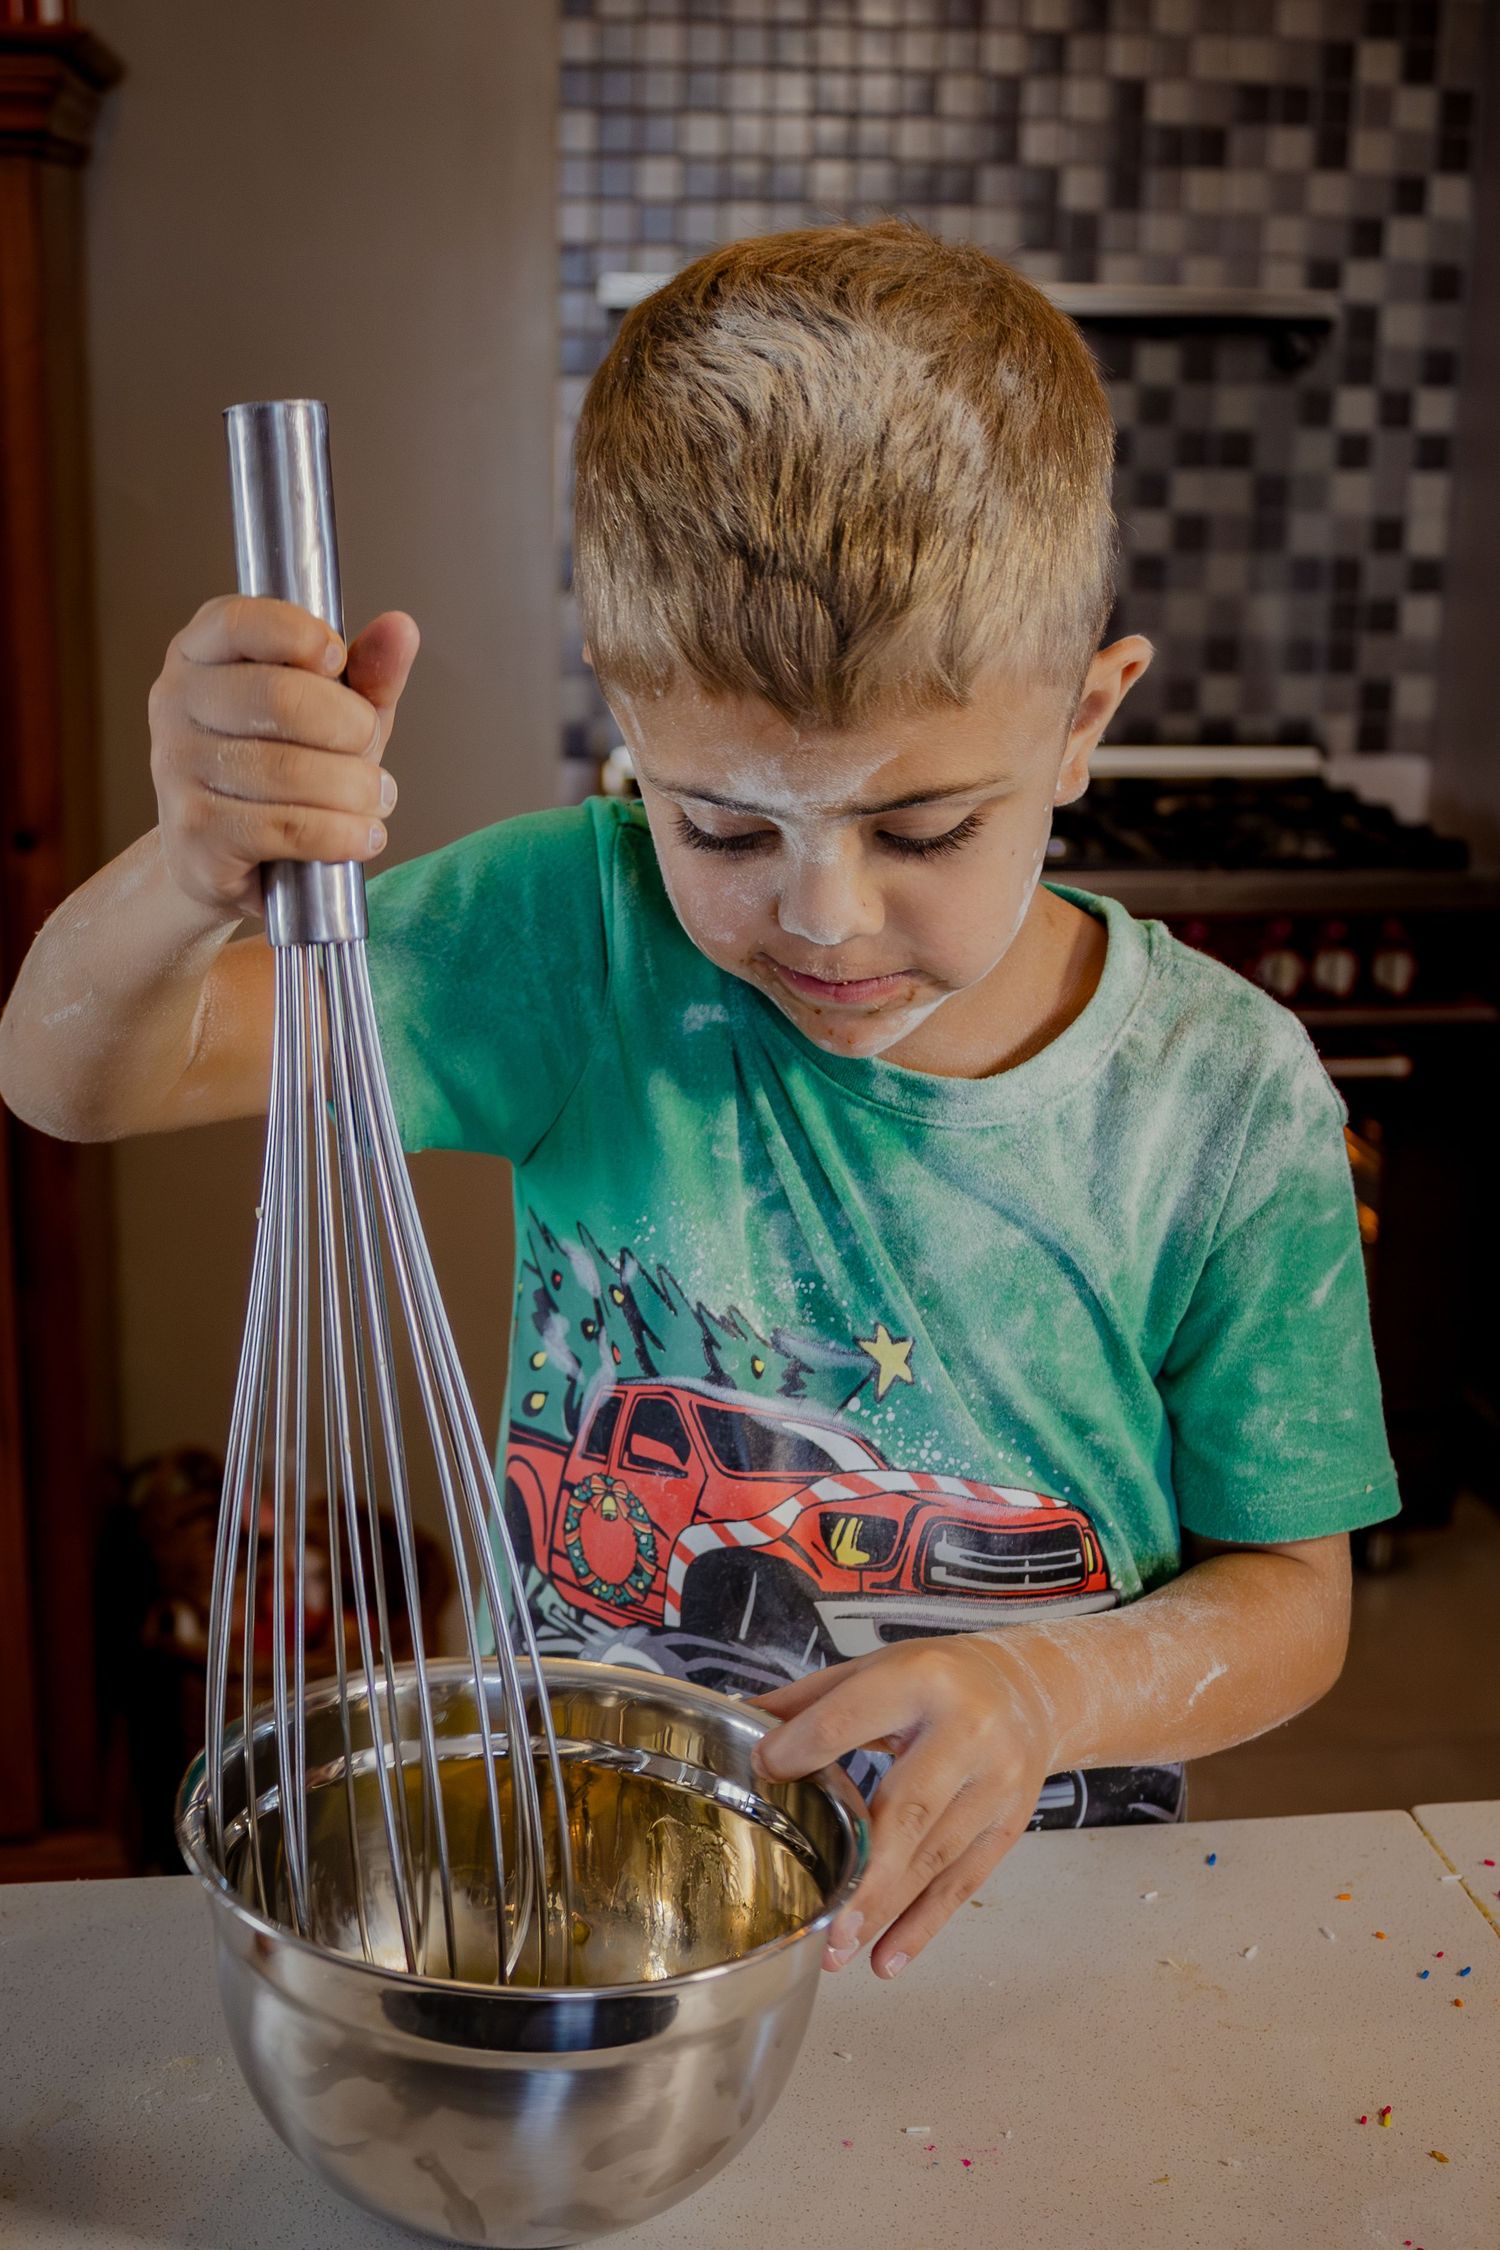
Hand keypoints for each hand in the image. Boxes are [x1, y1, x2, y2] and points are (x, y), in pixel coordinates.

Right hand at [149, 596, 419, 919]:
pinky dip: (341, 834)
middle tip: (370, 751)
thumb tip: (401, 629)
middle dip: (351, 728)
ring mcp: (177, 769)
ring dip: (355, 790)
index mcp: (201, 653)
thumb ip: (367, 673)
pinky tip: (362, 835)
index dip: (300, 636)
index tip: (337, 660)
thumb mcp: (334, 713)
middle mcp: (176, 703)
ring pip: (290, 771)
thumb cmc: (283, 771)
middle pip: (279, 698)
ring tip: (373, 799)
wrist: (226, 856)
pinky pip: (287, 828)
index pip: (239, 623)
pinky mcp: (195, 833)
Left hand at [751, 1635, 1055, 1978]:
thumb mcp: (877, 1667)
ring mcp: (996, 1782)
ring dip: (886, 1912)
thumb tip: (741, 1717)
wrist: (1031, 1688)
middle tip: (824, 1919)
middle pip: (910, 1808)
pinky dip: (923, 1926)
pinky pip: (964, 1882)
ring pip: (936, 1857)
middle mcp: (966, 1732)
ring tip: (839, 1949)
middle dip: (865, 1871)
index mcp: (921, 1680)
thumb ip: (810, 1700)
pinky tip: (887, 1958)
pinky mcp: (1010, 1822)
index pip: (850, 1719)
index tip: (764, 1772)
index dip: (802, 1747)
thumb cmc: (943, 1677)